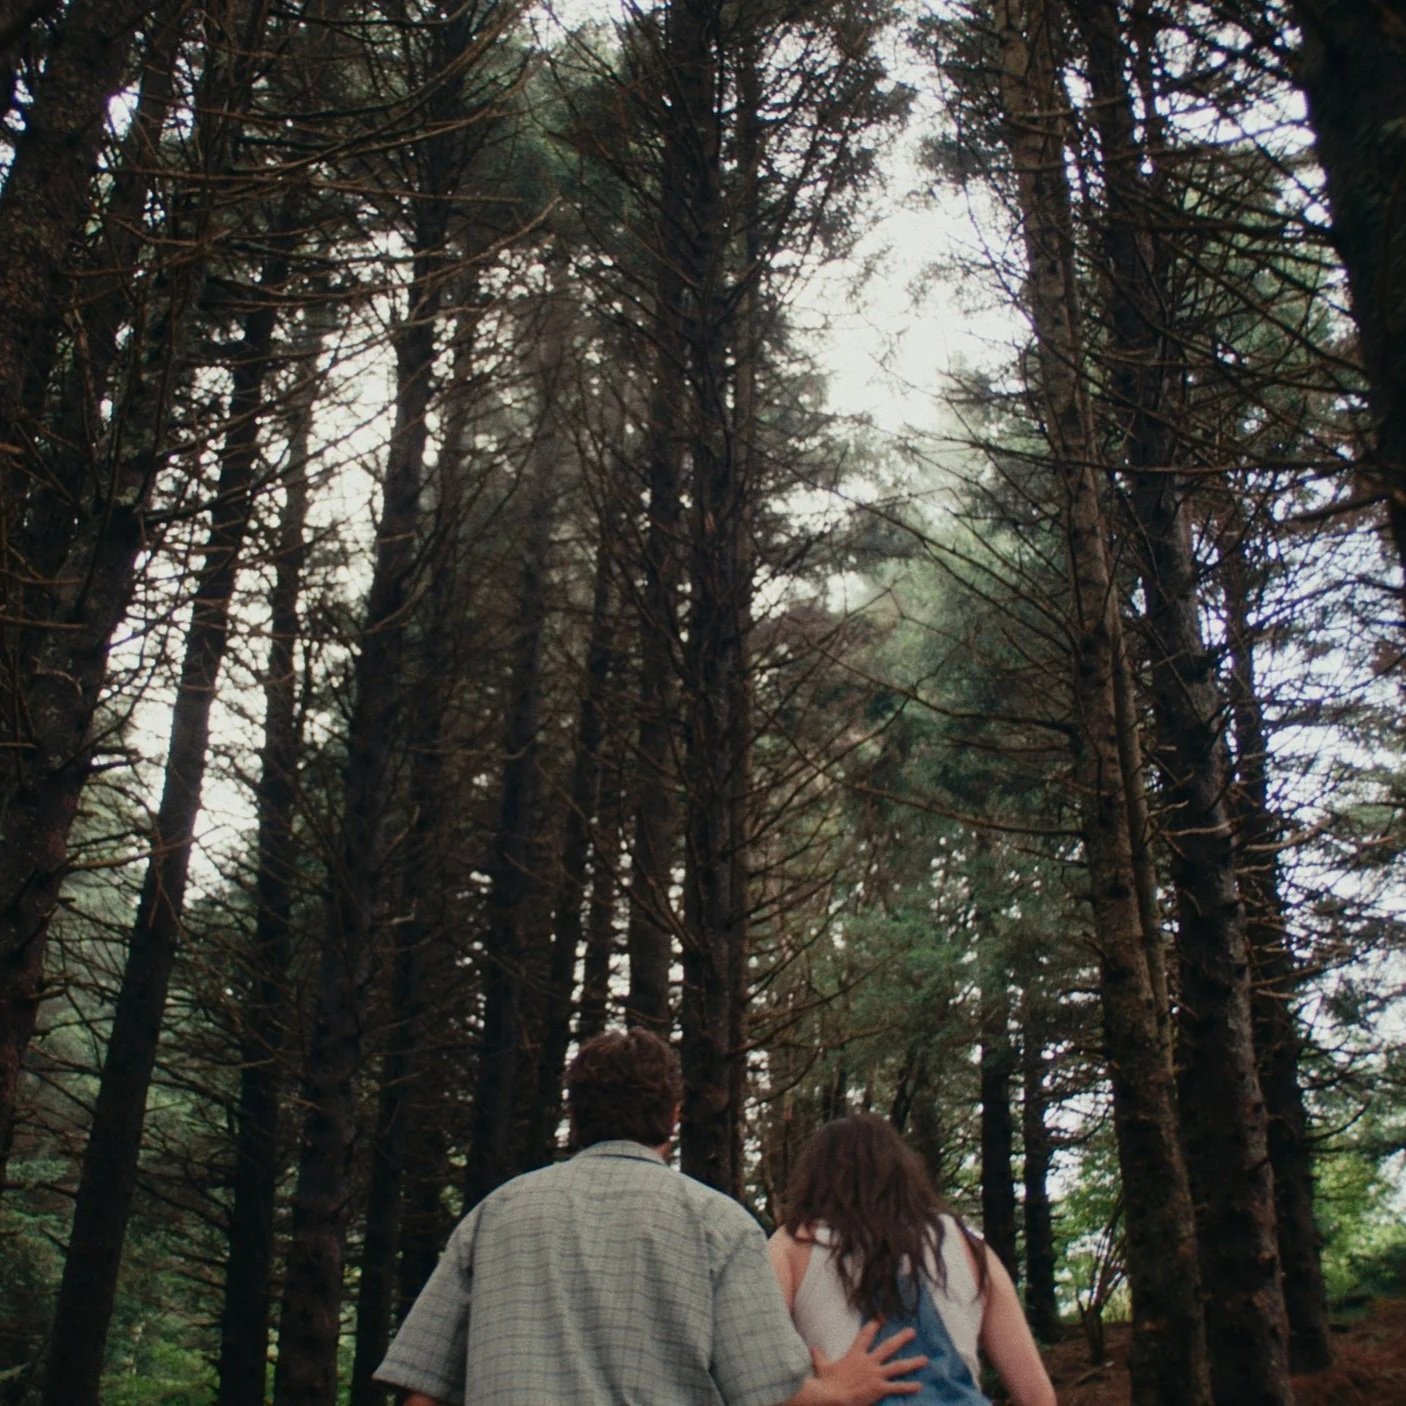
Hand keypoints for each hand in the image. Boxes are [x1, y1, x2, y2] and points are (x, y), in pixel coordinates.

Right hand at [811, 1319, 926, 1404]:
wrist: (833, 1396)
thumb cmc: (827, 1382)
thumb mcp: (822, 1366)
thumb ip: (819, 1356)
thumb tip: (812, 1348)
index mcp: (855, 1355)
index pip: (865, 1335)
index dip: (874, 1326)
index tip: (881, 1318)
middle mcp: (869, 1362)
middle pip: (888, 1347)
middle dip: (901, 1339)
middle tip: (912, 1332)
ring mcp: (876, 1375)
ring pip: (898, 1366)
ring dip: (912, 1362)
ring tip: (924, 1359)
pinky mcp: (879, 1389)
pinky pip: (897, 1387)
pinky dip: (909, 1386)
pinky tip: (919, 1385)